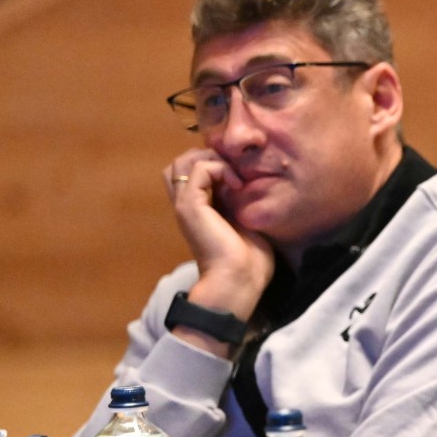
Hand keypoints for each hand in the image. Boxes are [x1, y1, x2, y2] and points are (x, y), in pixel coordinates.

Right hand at [164, 148, 272, 326]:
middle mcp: (187, 204)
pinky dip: (220, 169)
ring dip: (214, 160)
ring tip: (235, 178)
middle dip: (210, 156)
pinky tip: (238, 186)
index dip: (215, 163)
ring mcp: (185, 204)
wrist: (239, 280)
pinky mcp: (190, 205)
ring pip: (184, 160)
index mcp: (199, 208)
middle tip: (236, 172)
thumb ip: (244, 202)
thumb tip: (254, 181)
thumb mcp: (248, 223)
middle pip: (182, 161)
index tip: (242, 176)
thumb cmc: (249, 261)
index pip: (193, 170)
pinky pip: (200, 168)